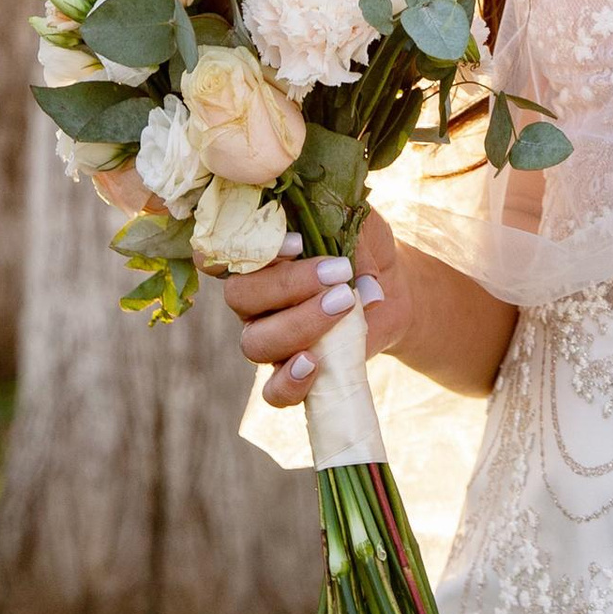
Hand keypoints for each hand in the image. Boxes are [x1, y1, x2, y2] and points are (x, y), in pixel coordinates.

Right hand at [218, 209, 407, 405]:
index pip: (218, 250)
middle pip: (239, 296)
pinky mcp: (291, 371)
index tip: (296, 243)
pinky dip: (289, 381)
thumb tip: (345, 251)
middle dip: (288, 285)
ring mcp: (268, 336)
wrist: (394, 289)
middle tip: (338, 272)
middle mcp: (253, 296)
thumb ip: (340, 223)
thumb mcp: (357, 223)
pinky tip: (315, 363)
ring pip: (255, 342)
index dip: (245, 248)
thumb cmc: (364, 248)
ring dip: (299, 324)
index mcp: (257, 255)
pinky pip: (273, 390)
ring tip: (344, 304)